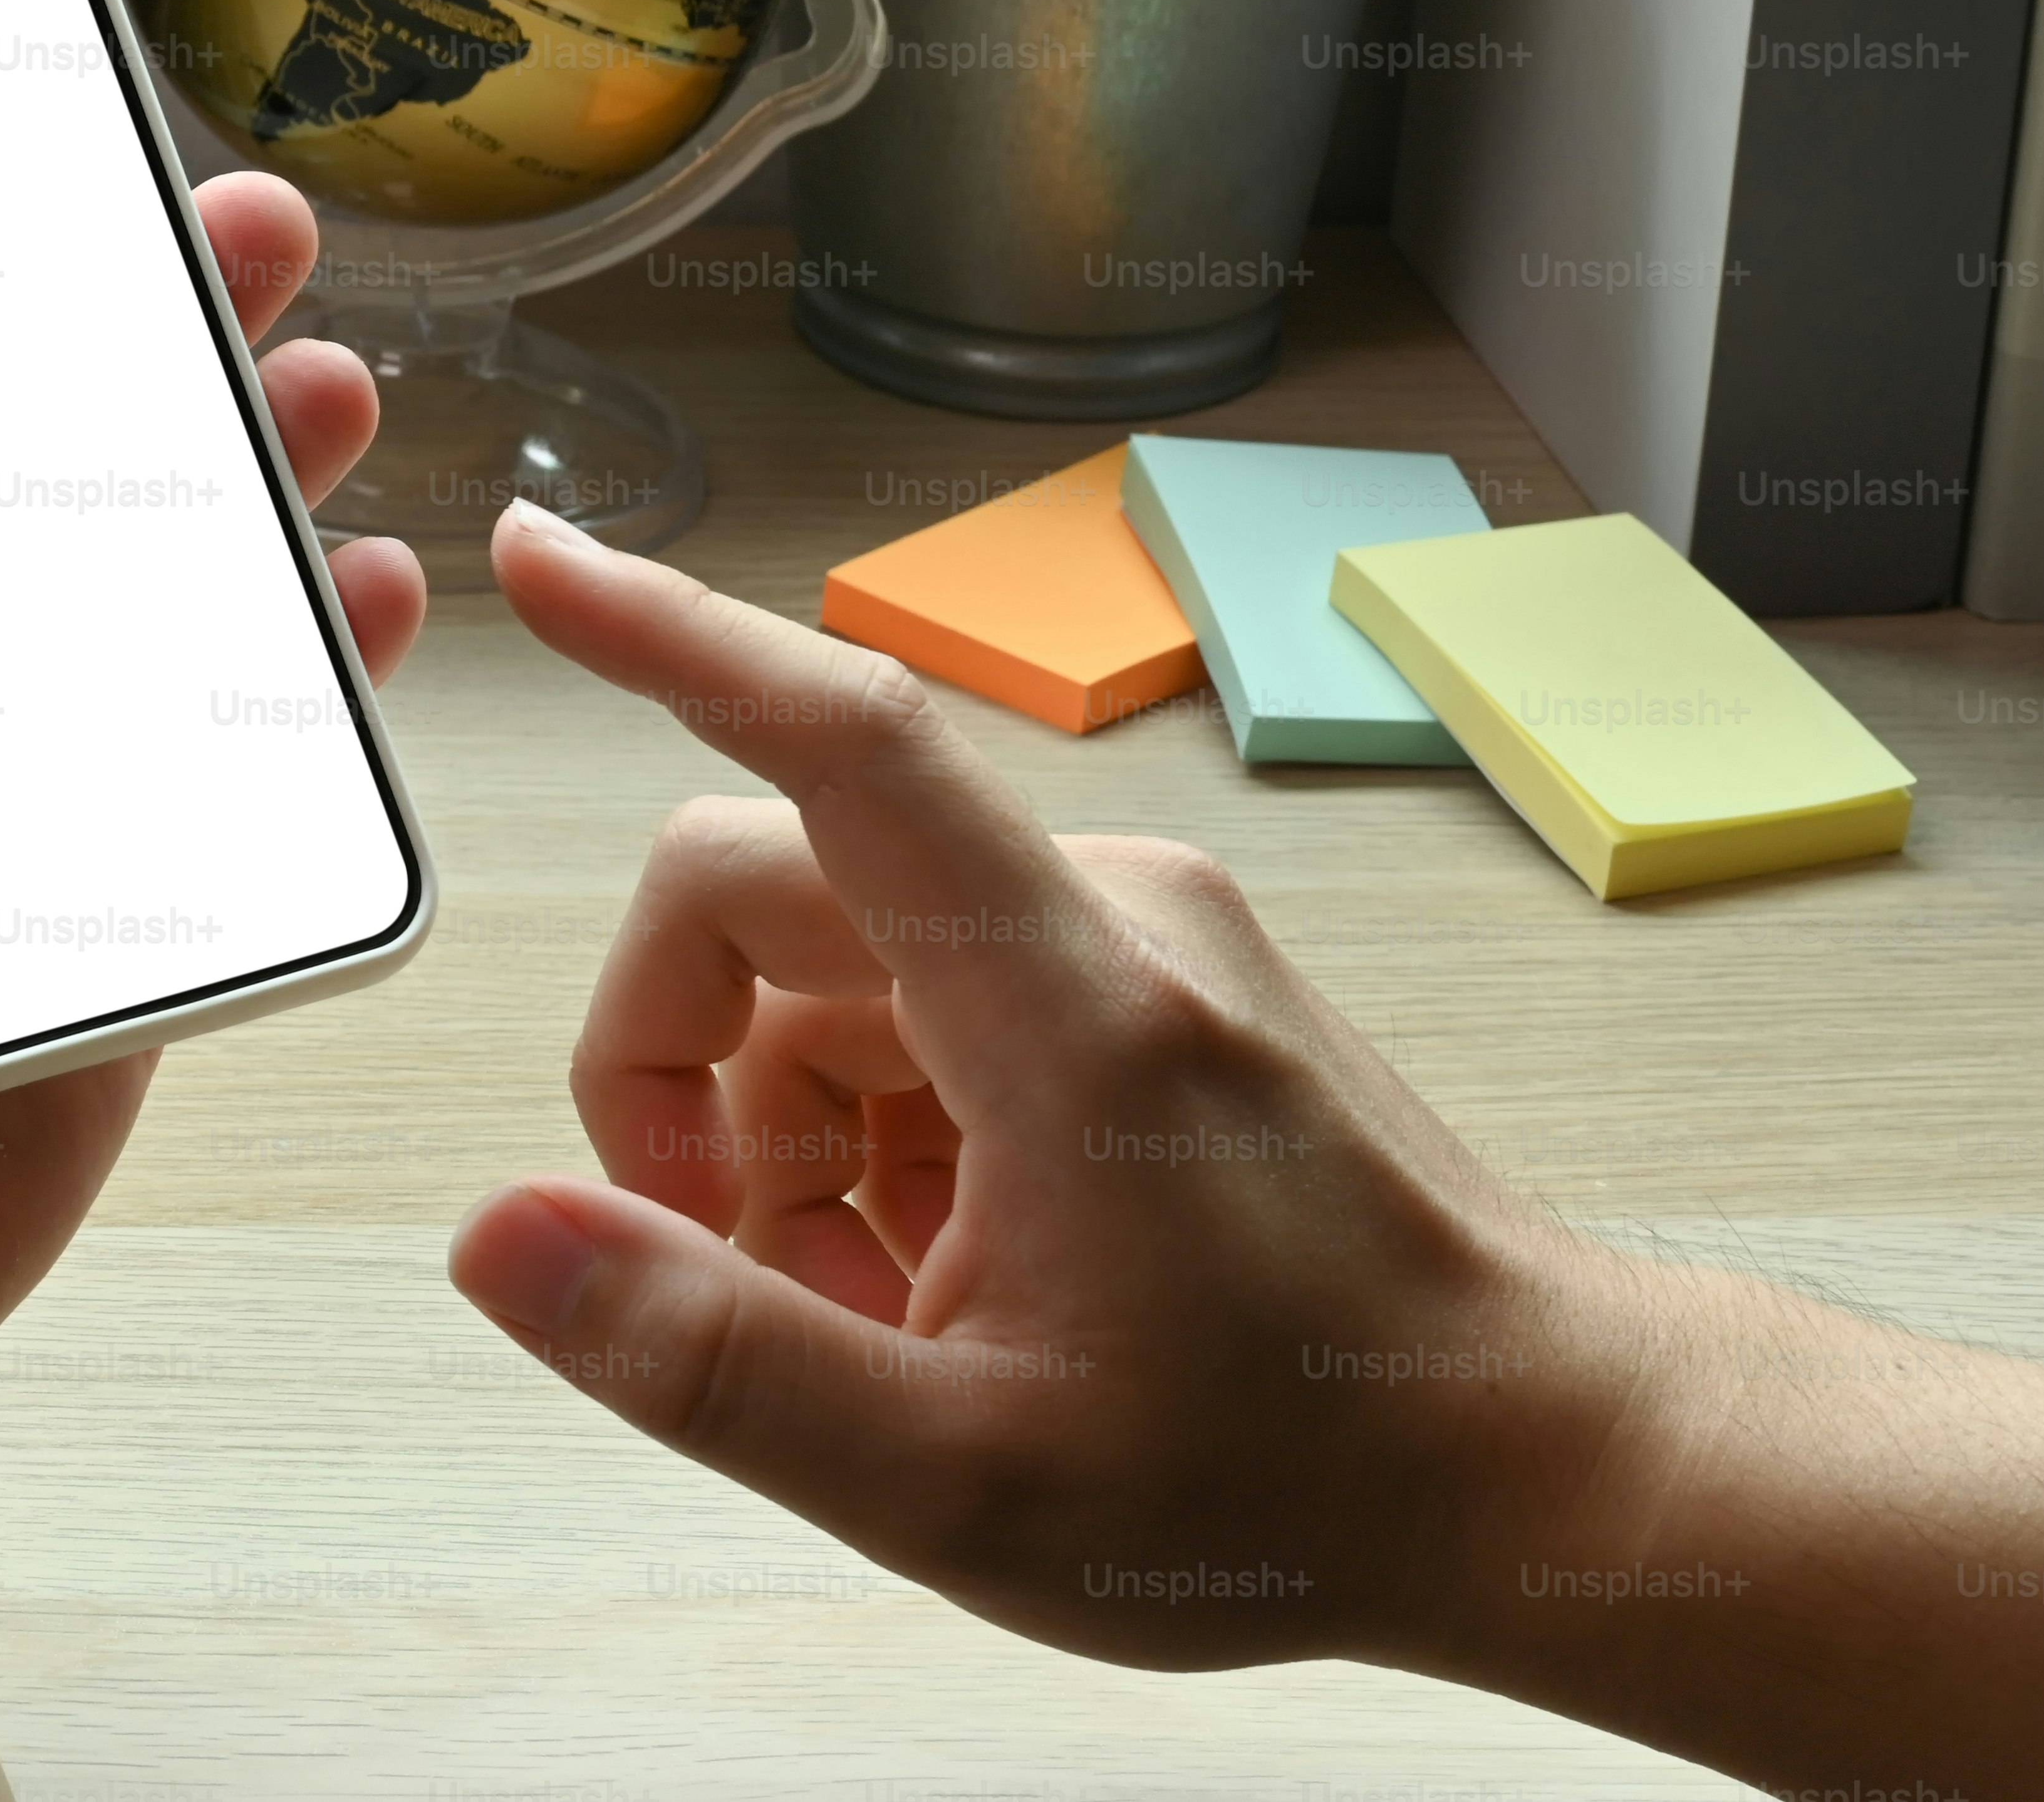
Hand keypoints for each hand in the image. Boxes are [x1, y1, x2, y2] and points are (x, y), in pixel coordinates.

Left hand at [0, 172, 425, 1440]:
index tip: (23, 164)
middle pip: (27, 467)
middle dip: (141, 334)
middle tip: (241, 229)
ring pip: (151, 588)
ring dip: (247, 467)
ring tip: (324, 369)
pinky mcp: (106, 908)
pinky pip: (234, 761)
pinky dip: (314, 667)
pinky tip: (362, 577)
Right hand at [454, 499, 1621, 1672]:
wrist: (1542, 1469)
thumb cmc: (1302, 1481)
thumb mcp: (963, 1485)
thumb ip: (713, 1356)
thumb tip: (502, 1237)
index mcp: (1068, 1003)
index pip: (836, 739)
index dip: (667, 635)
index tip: (540, 560)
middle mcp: (1105, 919)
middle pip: (766, 893)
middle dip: (692, 1085)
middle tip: (740, 1280)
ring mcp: (1134, 942)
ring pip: (832, 973)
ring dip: (793, 1144)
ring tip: (888, 1328)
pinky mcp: (1145, 987)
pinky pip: (922, 1011)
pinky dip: (881, 1144)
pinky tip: (953, 1289)